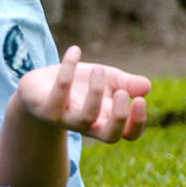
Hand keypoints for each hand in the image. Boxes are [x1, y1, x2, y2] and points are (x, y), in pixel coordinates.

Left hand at [15, 46, 150, 142]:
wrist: (38, 86)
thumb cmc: (78, 86)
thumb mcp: (106, 81)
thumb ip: (127, 83)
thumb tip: (146, 86)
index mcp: (105, 121)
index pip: (128, 134)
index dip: (137, 122)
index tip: (139, 99)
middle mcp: (87, 125)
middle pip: (110, 136)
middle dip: (119, 116)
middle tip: (121, 92)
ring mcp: (65, 119)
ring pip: (85, 117)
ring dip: (95, 92)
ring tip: (98, 69)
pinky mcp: (45, 108)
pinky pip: (59, 92)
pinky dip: (68, 69)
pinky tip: (75, 50)